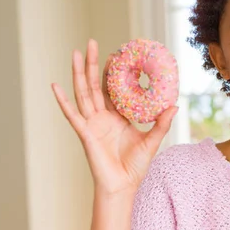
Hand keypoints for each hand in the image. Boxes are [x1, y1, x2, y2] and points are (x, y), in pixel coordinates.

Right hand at [51, 39, 178, 196]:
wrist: (123, 186)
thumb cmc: (136, 166)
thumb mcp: (152, 141)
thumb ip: (161, 123)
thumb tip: (174, 105)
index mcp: (118, 117)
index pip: (113, 89)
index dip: (113, 72)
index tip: (116, 53)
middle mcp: (103, 117)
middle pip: (95, 85)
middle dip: (93, 64)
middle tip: (92, 42)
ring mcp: (92, 124)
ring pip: (83, 93)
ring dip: (79, 73)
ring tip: (76, 53)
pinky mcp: (85, 133)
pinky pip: (72, 114)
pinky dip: (63, 100)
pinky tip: (55, 85)